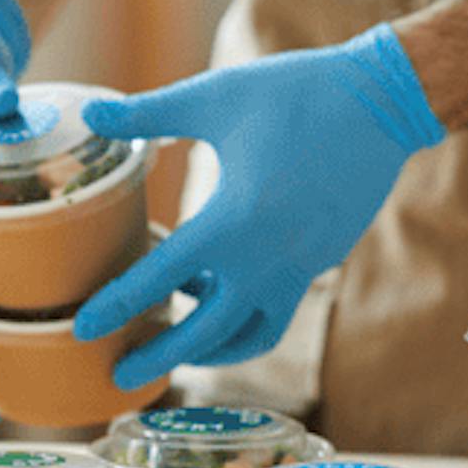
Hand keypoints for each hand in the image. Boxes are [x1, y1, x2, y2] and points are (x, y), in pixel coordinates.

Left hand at [74, 25, 445, 388]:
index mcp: (232, 222)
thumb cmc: (296, 94)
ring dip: (210, 345)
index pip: (159, 279)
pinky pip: (276, 306)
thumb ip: (147, 112)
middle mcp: (267, 259)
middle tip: (119, 373)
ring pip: (249, 332)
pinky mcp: (321, 260)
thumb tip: (90, 109)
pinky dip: (243, 313)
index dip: (117, 305)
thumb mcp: (215, 97)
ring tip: (178, 337)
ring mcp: (300, 266)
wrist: (384, 103)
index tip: (83, 328)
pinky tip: (222, 286)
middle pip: (205, 333)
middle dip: (160, 356)